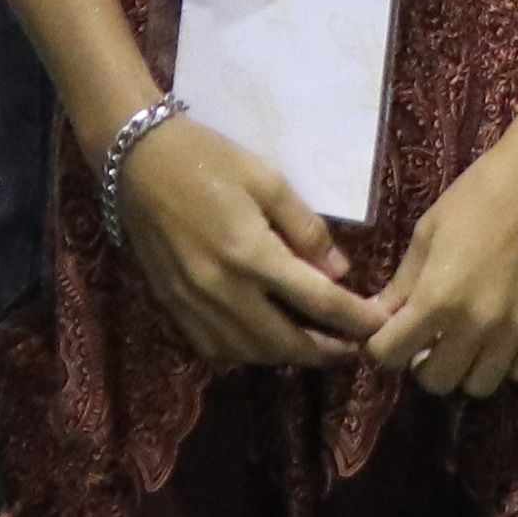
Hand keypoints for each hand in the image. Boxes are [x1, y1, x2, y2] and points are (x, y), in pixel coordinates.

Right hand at [108, 108, 386, 370]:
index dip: (355, 320)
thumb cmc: (209, 160)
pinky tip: (261, 340)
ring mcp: (192, 304)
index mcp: (251, 254)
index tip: (380, 327)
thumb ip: (306, 229)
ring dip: (285, 356)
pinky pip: (214, 349)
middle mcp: (222, 290)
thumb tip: (339, 272)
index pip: (319, 302)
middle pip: (284, 342)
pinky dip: (244, 353)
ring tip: (312, 345)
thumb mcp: (268, 179)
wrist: (137, 160)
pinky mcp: (171, 306)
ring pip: (248, 353)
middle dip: (324, 353)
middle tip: (351, 348)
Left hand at [363, 112, 517, 397]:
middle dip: (422, 364)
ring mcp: (516, 331)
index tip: (387, 336)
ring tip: (465, 342)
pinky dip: (505, 363)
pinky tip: (501, 337)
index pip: (390, 356)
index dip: (381, 349)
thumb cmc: (480, 195)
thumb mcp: (428, 231)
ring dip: (464, 369)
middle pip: (435, 382)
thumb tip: (379, 316)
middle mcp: (475, 325)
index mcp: (437, 298)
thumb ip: (403, 283)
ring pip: (478, 387)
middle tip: (427, 339)